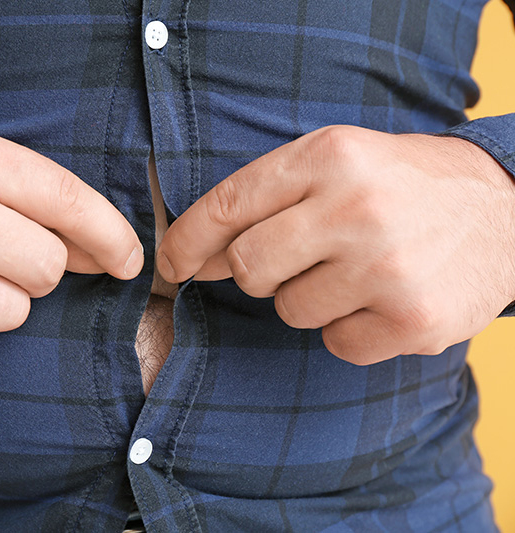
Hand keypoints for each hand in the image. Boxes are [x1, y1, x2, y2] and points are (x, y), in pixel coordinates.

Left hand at [157, 125, 514, 364]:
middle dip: (260, 272)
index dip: (188, 240)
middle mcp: (356, 207)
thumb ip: (268, 200)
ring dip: (311, 299)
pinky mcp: (413, 320)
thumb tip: (200, 254)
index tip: (172, 263)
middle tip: (300, 259)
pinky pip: (336, 344)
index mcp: (330, 156)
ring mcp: (387, 266)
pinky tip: (383, 300)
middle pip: (250, 267)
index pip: (229, 205)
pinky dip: (351, 329)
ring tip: (358, 271)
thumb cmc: (404, 186)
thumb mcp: (339, 164)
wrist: (509, 209)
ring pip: (290, 310)